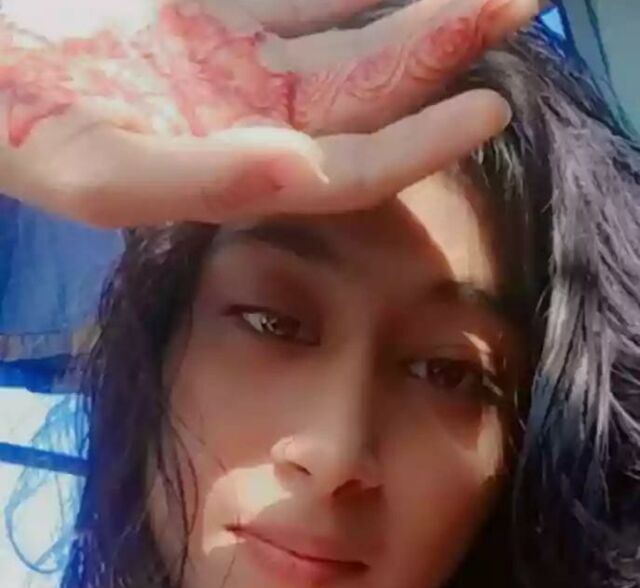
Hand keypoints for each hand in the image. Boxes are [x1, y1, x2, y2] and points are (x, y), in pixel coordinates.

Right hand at [0, 0, 538, 225]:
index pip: (344, 171)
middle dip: (439, 50)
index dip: (415, 147)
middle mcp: (242, 119)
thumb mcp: (93, 168)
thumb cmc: (16, 124)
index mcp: (227, 172)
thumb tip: (303, 169)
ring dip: (414, 3)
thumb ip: (200, 180)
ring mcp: (231, 57)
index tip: (489, 112)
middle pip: (363, 92)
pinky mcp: (213, 8)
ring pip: (345, 29)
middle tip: (520, 4)